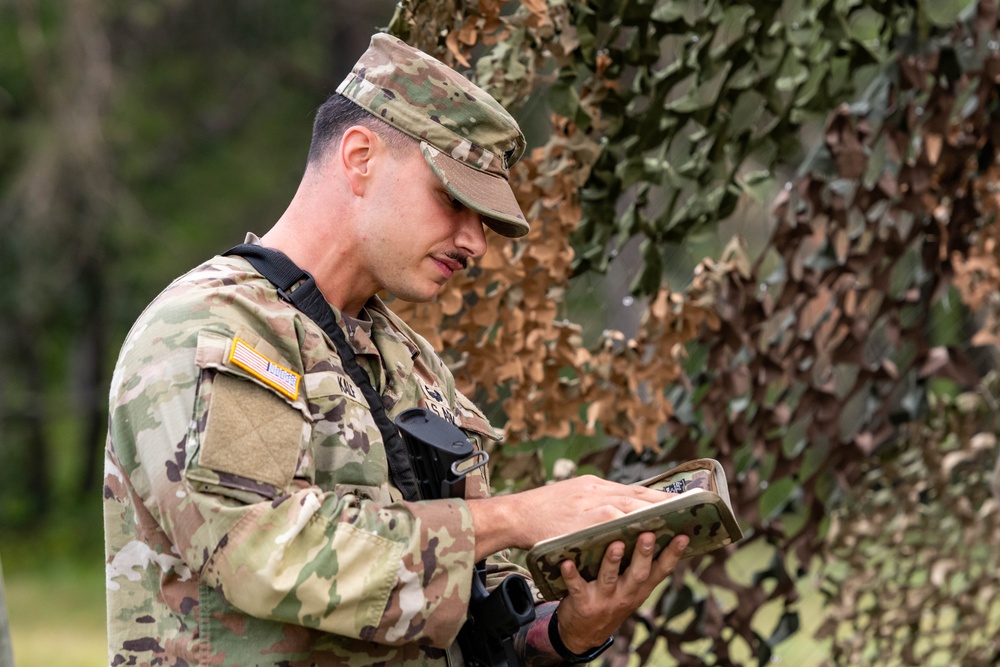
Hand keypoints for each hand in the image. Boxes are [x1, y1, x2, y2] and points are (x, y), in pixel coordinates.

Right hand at [467, 475, 674, 558]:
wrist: (514, 515)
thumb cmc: (540, 510)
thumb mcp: (571, 496)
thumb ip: (594, 500)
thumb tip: (618, 506)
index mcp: (593, 485)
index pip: (632, 490)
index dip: (657, 496)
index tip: (680, 500)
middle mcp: (595, 490)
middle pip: (637, 494)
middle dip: (665, 502)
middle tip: (690, 509)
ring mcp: (589, 504)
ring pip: (629, 505)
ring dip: (654, 512)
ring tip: (677, 521)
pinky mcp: (582, 519)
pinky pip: (612, 521)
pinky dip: (631, 523)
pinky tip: (645, 531)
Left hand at [554, 532, 688, 653]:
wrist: (583, 634)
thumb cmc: (610, 600)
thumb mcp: (632, 589)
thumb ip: (642, 566)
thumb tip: (653, 530)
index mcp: (640, 589)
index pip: (661, 571)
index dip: (673, 555)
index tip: (683, 536)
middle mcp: (626, 595)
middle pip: (638, 574)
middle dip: (644, 555)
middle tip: (648, 535)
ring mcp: (604, 600)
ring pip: (610, 579)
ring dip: (613, 562)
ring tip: (616, 545)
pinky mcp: (581, 603)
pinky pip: (576, 587)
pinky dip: (571, 575)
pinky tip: (566, 562)